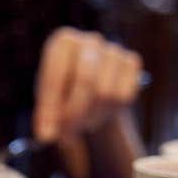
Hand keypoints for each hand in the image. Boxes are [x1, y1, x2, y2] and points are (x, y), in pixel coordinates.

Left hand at [33, 27, 141, 143]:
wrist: (91, 89)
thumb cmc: (64, 94)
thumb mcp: (49, 103)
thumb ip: (46, 117)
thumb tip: (47, 135)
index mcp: (62, 43)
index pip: (55, 77)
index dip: (50, 109)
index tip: (46, 134)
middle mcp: (89, 41)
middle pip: (85, 82)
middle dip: (74, 115)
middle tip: (66, 137)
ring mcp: (113, 49)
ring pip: (105, 92)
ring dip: (91, 117)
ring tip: (81, 123)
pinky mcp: (131, 62)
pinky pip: (123, 96)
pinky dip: (109, 112)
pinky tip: (99, 112)